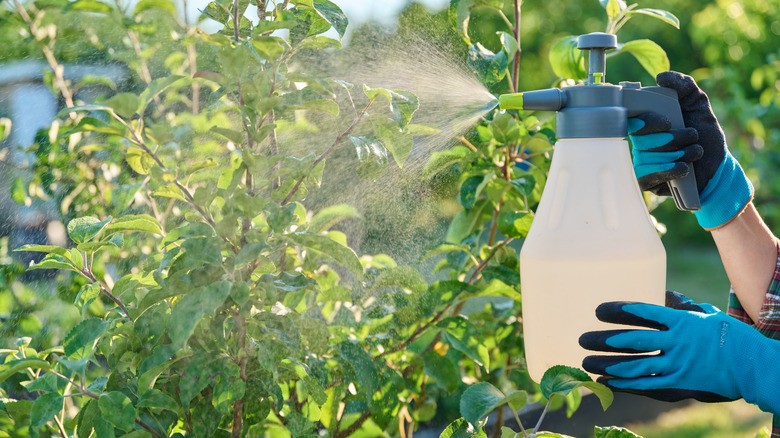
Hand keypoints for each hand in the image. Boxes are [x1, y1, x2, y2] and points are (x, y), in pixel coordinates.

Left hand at [579, 291, 779, 413]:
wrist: (754, 365)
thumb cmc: (731, 336)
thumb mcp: (708, 314)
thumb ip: (683, 306)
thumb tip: (665, 294)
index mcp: (682, 321)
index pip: (644, 312)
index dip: (620, 311)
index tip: (599, 310)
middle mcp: (677, 342)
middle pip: (633, 340)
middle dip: (605, 340)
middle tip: (583, 339)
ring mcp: (678, 364)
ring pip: (636, 365)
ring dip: (609, 364)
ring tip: (586, 362)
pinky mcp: (680, 382)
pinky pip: (648, 384)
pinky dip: (625, 383)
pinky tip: (607, 381)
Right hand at [629, 71, 752, 229]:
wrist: (717, 165)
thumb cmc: (703, 134)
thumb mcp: (698, 105)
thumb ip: (684, 85)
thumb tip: (661, 76)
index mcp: (647, 124)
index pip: (632, 120)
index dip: (647, 121)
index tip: (668, 121)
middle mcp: (640, 143)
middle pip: (642, 140)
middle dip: (673, 138)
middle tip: (692, 135)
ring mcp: (642, 163)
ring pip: (649, 157)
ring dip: (679, 154)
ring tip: (695, 152)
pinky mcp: (646, 181)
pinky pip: (647, 176)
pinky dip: (669, 170)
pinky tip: (683, 168)